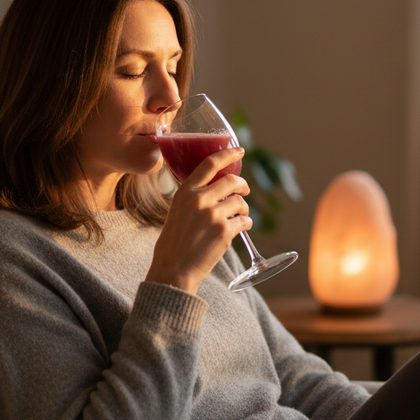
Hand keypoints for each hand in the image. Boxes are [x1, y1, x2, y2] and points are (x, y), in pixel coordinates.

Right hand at [145, 147, 251, 294]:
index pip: (209, 164)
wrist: (174, 269)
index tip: (240, 150)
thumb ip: (194, 198)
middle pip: (232, 181)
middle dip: (243, 185)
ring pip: (240, 202)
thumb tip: (217, 190)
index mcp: (185, 192)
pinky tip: (241, 228)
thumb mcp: (177, 211)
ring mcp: (213, 215)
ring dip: (244, 208)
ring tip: (240, 216)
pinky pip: (245, 221)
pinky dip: (246, 224)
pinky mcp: (225, 231)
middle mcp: (199, 200)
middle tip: (245, 191)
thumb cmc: (174, 243)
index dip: (227, 154)